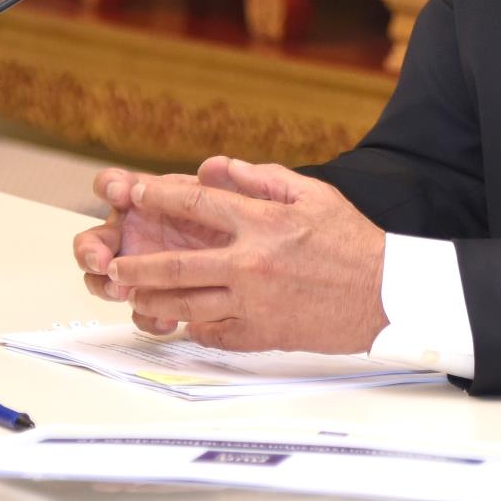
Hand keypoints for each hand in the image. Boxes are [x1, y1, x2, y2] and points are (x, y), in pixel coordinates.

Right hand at [70, 168, 227, 335]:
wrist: (260, 260)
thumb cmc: (240, 218)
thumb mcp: (241, 194)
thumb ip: (229, 180)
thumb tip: (212, 167)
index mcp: (144, 199)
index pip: (113, 185)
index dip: (110, 187)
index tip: (122, 193)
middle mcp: (132, 232)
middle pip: (92, 239)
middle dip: (90, 249)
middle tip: (102, 260)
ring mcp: (138, 267)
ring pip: (102, 278)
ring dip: (104, 285)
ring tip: (122, 292)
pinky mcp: (154, 298)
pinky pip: (139, 312)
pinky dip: (148, 318)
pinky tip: (168, 322)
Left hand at [103, 157, 387, 353]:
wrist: (386, 295)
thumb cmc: (352, 241)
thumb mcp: (312, 193)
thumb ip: (259, 177)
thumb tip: (214, 167)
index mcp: (262, 224)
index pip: (196, 205)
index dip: (157, 198)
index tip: (132, 194)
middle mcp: (251, 265)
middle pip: (178, 265)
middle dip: (138, 264)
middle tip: (113, 264)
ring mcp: (254, 304)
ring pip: (188, 304)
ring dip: (154, 299)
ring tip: (130, 295)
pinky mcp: (262, 334)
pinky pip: (214, 332)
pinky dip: (193, 325)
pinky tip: (180, 319)